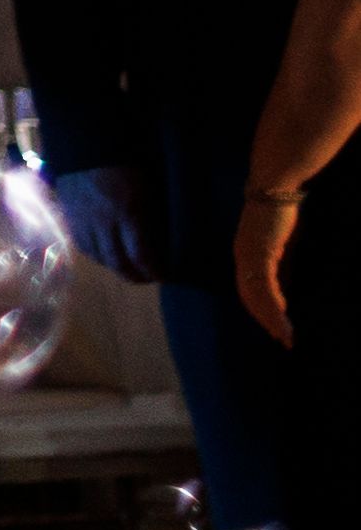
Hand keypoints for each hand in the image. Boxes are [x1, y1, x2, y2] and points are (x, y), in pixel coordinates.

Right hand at [59, 164, 162, 278]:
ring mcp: (82, 222)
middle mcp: (103, 223)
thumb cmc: (128, 163)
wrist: (86, 143)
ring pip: (99, 258)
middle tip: (148, 277)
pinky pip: (82, 246)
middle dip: (136, 276)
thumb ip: (153, 219)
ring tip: (128, 266)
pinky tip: (106, 252)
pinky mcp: (69, 218)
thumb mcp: (148, 190)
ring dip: (116, 266)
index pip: (142, 257)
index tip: (165, 274)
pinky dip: (97, 254)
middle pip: (118, 264)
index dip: (154, 271)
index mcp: (128, 213)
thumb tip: (163, 244)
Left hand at [249, 176, 307, 347]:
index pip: (249, 290)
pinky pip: (264, 287)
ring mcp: (248, 256)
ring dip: (272, 319)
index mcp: (246, 255)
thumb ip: (280, 264)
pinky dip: (274, 306)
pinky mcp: (259, 254)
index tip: (275, 328)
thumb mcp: (282, 245)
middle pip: (250, 298)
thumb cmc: (281, 213)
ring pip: (257, 297)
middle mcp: (242, 258)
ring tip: (286, 337)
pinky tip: (283, 321)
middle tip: (282, 340)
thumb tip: (286, 287)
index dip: (261, 310)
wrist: (277, 189)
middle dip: (266, 320)